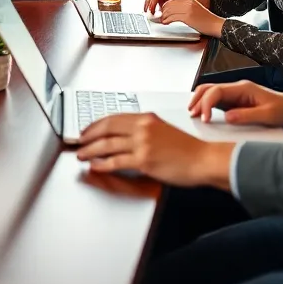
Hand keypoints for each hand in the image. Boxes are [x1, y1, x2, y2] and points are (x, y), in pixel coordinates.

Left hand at [75, 113, 232, 187]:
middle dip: (88, 136)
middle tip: (79, 141)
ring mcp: (142, 143)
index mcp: (147, 118)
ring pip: (107, 145)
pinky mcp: (144, 160)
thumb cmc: (188, 149)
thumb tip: (126, 136)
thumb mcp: (164, 130)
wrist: (203, 160)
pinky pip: (116, 162)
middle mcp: (143, 127)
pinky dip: (102, 164)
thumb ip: (145, 130)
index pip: (114, 117)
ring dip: (90, 150)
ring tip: (82, 155)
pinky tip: (95, 166)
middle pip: (106, 129)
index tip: (87, 129)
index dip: (96, 124)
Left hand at [158, 0, 223, 36]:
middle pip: (169, 5)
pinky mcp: (188, 17)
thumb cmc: (206, 21)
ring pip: (169, 11)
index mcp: (190, 0)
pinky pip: (173, 17)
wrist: (216, 25)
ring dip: (163, 17)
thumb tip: (172, 13)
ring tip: (162, 21)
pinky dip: (167, 20)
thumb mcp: (195, 11)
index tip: (162, 12)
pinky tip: (166, 23)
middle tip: (159, 17)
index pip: (172, 1)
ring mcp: (188, 10)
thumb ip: (184, 9)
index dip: (165, 7)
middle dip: (162, 12)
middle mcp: (188, 3)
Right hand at [188, 80, 282, 127]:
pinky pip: (215, 101)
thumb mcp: (268, 116)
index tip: (205, 119)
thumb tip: (226, 117)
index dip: (207, 103)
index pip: (217, 91)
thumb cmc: (282, 110)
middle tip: (191, 115)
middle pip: (208, 88)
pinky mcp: (234, 102)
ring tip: (193, 115)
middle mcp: (236, 89)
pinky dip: (206, 106)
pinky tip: (202, 115)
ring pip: (209, 93)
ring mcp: (234, 95)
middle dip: (197, 100)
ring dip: (199, 102)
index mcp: (243, 88)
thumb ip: (247, 116)